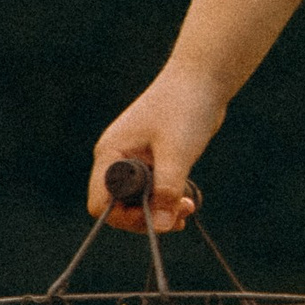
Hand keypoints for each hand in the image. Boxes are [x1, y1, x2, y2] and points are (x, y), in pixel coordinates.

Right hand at [85, 64, 223, 229]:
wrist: (203, 78)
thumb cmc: (185, 107)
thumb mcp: (177, 152)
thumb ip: (168, 190)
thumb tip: (163, 227)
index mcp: (111, 153)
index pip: (101, 202)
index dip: (125, 217)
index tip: (156, 217)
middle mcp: (118, 158)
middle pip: (120, 205)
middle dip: (148, 215)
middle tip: (180, 216)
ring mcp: (136, 158)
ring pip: (140, 199)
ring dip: (162, 209)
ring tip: (188, 207)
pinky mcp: (154, 158)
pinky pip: (154, 189)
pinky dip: (169, 197)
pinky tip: (188, 198)